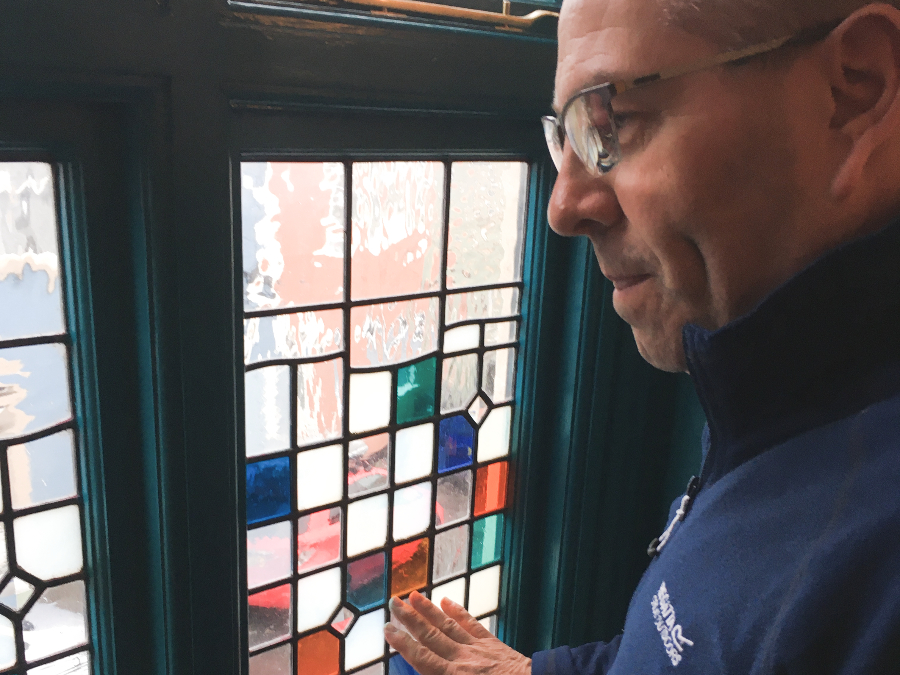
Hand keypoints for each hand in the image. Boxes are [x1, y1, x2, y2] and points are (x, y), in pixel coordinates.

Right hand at [384, 591, 531, 674]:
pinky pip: (472, 625)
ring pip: (448, 625)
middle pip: (431, 635)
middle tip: (394, 602)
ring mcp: (478, 649)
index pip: (421, 657)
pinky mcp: (493, 645)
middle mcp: (462, 659)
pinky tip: (446, 602)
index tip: (387, 627)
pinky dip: (458, 612)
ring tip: (413, 595)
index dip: (402, 642)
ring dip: (429, 610)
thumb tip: (426, 672)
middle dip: (411, 619)